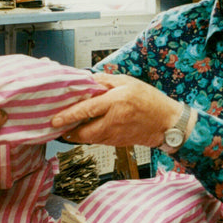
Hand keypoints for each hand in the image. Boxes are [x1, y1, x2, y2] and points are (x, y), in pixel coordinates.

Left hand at [50, 73, 182, 147]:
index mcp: (117, 102)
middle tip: (59, 126)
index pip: (87, 110)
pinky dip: (90, 136)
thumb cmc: (150, 101)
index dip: (69, 115)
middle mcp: (115, 120)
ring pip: (90, 139)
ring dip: (78, 135)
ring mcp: (116, 135)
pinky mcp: (118, 143)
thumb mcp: (128, 82)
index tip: (56, 119)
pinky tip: (86, 129)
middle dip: (69, 131)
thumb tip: (88, 80)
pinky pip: (99, 141)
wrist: (167, 123)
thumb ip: (106, 81)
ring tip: (69, 128)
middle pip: (84, 132)